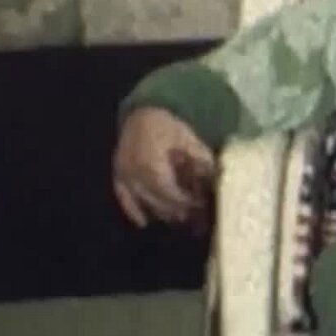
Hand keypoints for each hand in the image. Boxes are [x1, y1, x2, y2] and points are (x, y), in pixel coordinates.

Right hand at [112, 107, 216, 228]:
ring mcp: (124, 175)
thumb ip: (201, 162)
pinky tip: (144, 222)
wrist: (143, 112)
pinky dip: (133, 211)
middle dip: (178, 211)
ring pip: (143, 202)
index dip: (187, 204)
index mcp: (152, 165)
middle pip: (158, 202)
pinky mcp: (117, 175)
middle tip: (195, 218)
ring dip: (161, 212)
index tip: (201, 208)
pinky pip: (123, 198)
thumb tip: (217, 181)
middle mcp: (134, 174)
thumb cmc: (169, 126)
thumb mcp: (189, 140)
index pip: (171, 194)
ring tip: (179, 217)